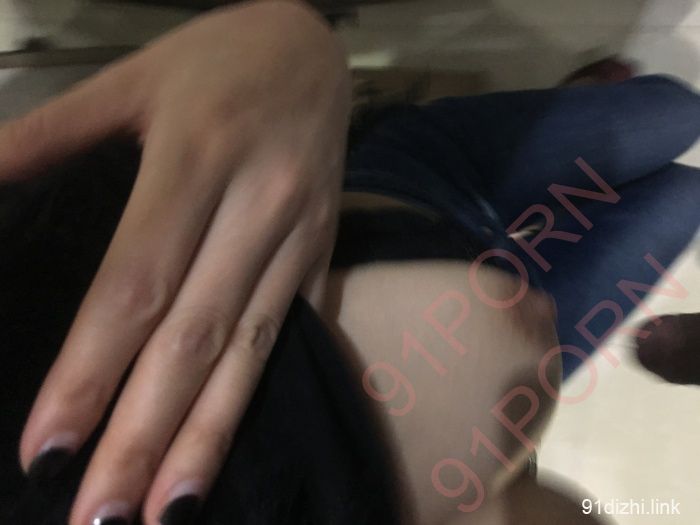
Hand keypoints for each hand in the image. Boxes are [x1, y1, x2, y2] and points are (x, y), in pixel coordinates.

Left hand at [5, 1, 350, 522]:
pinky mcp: (320, 256)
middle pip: (194, 336)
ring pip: (247, 351)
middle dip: (143, 432)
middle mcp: (256, 207)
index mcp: (196, 157)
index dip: (93, 367)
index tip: (50, 447)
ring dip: (205, 436)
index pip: (137, 281)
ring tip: (162, 510)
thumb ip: (47, 135)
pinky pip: (284, 337)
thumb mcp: (127, 80)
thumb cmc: (214, 61)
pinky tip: (222, 446)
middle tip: (98, 516)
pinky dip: (252, 398)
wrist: (313, 49)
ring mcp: (297, 238)